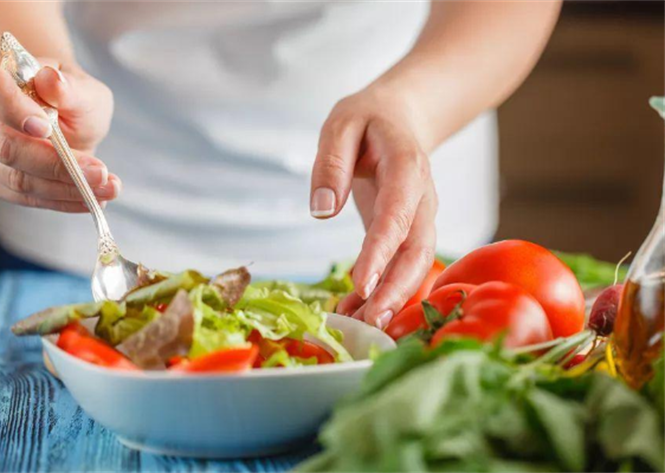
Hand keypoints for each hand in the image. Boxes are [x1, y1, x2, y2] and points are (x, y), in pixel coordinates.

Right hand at [0, 56, 118, 211]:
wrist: (69, 118)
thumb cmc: (73, 97)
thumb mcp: (83, 89)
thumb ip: (69, 87)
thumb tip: (51, 80)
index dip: (12, 108)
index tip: (47, 128)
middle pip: (5, 145)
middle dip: (56, 164)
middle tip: (101, 172)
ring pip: (18, 179)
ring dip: (66, 188)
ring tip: (108, 189)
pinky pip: (27, 198)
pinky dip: (63, 201)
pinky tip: (92, 199)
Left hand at [311, 85, 437, 328]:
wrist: (400, 119)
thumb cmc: (368, 120)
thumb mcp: (341, 124)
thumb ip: (331, 164)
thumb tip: (322, 210)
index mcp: (407, 168)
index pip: (397, 215)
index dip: (381, 252)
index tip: (361, 284)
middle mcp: (422, 199)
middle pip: (418, 252)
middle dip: (396, 290)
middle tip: (370, 324)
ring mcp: (420, 218)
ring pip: (416, 266)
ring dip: (393, 299)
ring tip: (360, 329)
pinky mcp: (409, 232)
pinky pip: (402, 266)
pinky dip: (384, 291)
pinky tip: (357, 312)